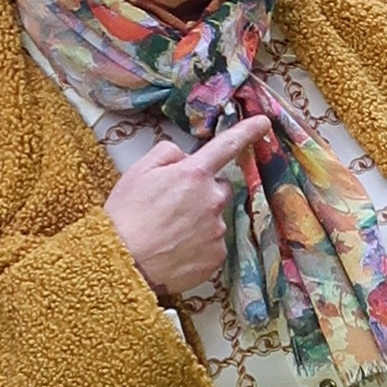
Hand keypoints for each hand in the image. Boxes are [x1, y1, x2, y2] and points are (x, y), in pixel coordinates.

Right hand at [104, 115, 273, 301]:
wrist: (123, 263)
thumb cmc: (126, 216)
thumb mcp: (138, 172)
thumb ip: (167, 154)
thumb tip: (184, 157)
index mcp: (194, 174)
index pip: (227, 145)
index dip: (247, 131)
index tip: (263, 122)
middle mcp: (212, 200)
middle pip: (219, 188)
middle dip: (203, 193)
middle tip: (174, 206)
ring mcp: (217, 230)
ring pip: (215, 218)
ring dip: (199, 221)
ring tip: (169, 232)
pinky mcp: (217, 257)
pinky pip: (213, 244)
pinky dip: (199, 245)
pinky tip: (176, 249)